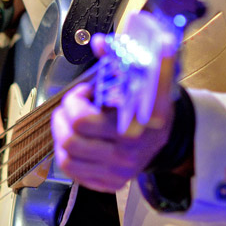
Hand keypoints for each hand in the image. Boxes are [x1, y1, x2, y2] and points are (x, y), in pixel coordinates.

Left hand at [50, 34, 174, 192]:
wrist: (164, 139)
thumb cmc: (148, 106)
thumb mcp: (143, 80)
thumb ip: (120, 59)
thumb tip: (98, 43)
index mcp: (141, 119)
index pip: (96, 114)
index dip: (82, 98)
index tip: (87, 88)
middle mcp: (131, 146)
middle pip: (75, 131)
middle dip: (66, 111)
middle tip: (74, 101)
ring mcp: (120, 168)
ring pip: (68, 153)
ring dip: (61, 131)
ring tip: (70, 119)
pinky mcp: (110, 182)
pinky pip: (71, 170)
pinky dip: (65, 152)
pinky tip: (75, 138)